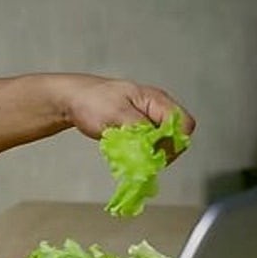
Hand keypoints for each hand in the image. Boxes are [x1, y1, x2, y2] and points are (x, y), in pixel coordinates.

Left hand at [57, 75, 195, 153]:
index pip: (184, 124)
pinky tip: (125, 153)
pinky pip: (149, 146)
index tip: (154, 152)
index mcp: (156, 100)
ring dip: (149, 153)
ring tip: (129, 153)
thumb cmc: (91, 101)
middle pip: (176, 137)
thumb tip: (153, 147)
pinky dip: (140, 153)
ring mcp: (148, 120)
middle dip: (161, 150)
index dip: (174, 142)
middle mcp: (156, 110)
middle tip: (140, 157)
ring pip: (163, 144)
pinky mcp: (138, 130)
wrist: (72, 100)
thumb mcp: (115, 114)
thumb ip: (138, 129)